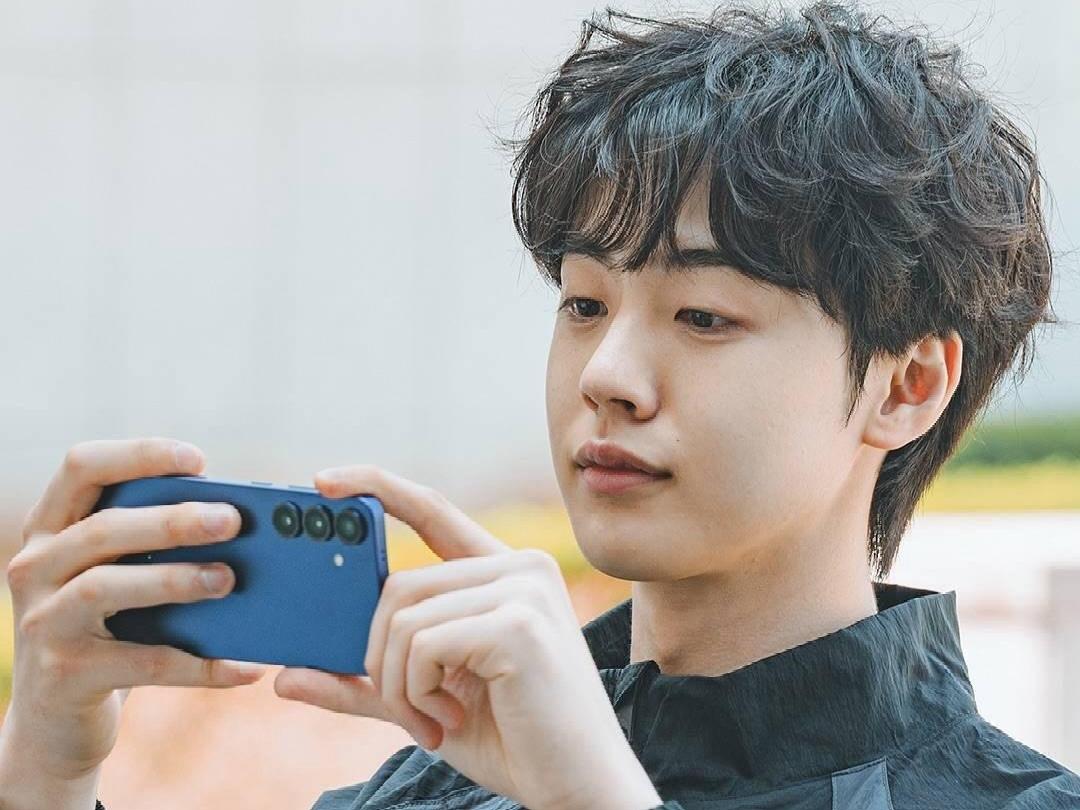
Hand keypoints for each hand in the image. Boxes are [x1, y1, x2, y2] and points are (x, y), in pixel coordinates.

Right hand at [0, 438, 267, 806]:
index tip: (199, 461)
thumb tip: (239, 519)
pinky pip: (141, 663)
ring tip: (227, 580)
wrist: (55, 723)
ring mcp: (42, 623)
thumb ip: (154, 543)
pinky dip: (199, 665)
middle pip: (102, 528)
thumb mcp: (118, 575)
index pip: (81, 466)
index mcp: (50, 528)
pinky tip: (245, 667)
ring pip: (106, 588)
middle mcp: (33, 567)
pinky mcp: (64, 676)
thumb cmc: (108, 629)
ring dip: (174, 580)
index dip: (139, 455)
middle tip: (231, 521)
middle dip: (171, 520)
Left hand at [273, 464, 661, 809]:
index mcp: (504, 572)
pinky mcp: (518, 624)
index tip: (323, 483)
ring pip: (404, 617)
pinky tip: (450, 721)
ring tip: (435, 722)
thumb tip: (284, 678)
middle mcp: (520, 566)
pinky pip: (423, 644)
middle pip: (399, 584)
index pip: (433, 511)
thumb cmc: (511, 739)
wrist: (576, 787)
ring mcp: (523, 590)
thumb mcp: (425, 701)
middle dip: (382, 657)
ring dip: (399, 685)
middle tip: (410, 710)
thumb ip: (366, 681)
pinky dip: (417, 693)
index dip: (377, 488)